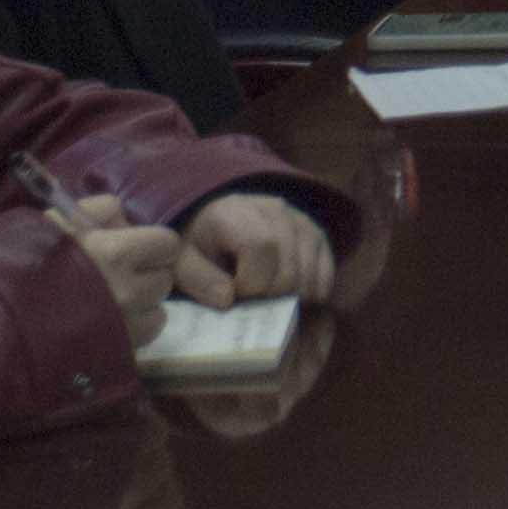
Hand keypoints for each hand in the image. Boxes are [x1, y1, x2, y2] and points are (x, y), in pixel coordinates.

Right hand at [44, 197, 179, 344]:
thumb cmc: (24, 263)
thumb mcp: (57, 221)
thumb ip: (99, 210)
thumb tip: (124, 220)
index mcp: (117, 253)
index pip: (168, 244)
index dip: (153, 244)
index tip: (134, 247)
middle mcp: (128, 292)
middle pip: (164, 280)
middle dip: (148, 275)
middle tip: (121, 275)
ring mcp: (123, 327)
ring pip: (157, 312)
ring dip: (143, 306)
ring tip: (113, 302)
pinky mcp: (114, 353)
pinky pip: (142, 339)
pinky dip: (132, 331)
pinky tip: (108, 323)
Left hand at [171, 191, 333, 308]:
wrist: (217, 224)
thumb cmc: (199, 248)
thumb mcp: (182, 264)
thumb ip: (199, 280)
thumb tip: (228, 299)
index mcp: (236, 212)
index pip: (262, 246)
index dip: (250, 282)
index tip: (233, 294)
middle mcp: (275, 208)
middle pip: (288, 266)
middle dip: (269, 296)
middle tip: (249, 300)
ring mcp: (301, 220)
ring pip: (309, 273)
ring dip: (290, 298)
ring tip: (266, 297)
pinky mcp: (317, 233)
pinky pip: (326, 273)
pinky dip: (310, 292)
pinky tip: (288, 295)